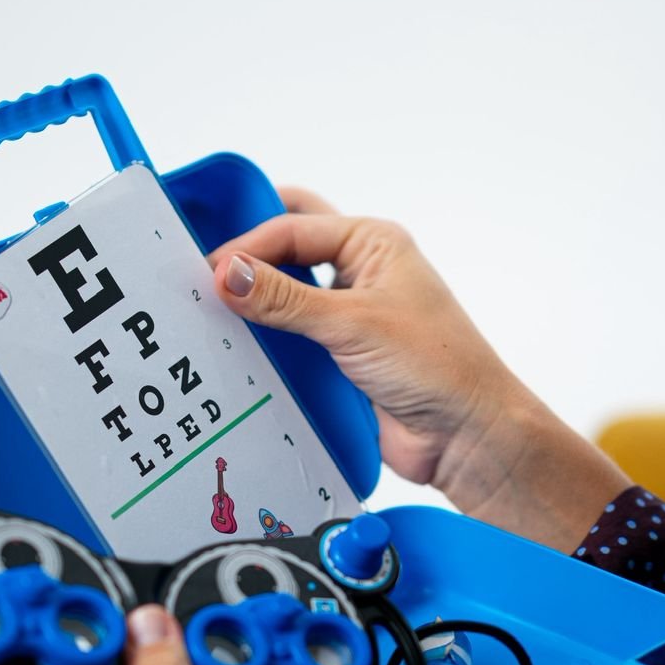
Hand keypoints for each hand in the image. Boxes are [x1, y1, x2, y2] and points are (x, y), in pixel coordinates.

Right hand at [211, 186, 515, 489]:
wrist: (465, 436)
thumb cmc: (436, 365)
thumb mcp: (353, 323)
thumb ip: (285, 299)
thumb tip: (226, 274)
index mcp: (373, 242)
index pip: (292, 228)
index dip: (246, 246)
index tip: (205, 272)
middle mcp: (360, 271)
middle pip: (288, 247)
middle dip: (247, 256)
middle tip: (199, 270)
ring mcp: (348, 313)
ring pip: (285, 294)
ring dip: (252, 301)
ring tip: (205, 310)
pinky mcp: (338, 355)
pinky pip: (289, 339)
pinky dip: (262, 340)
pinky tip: (232, 348)